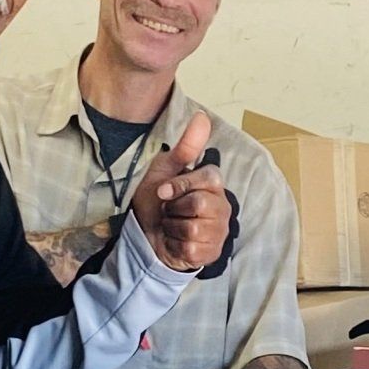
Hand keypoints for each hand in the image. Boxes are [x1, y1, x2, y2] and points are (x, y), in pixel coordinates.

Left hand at [132, 110, 230, 271]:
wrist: (147, 235)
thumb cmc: (157, 201)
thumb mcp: (165, 169)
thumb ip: (186, 147)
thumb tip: (202, 117)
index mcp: (214, 184)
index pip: (208, 178)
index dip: (180, 185)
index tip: (163, 192)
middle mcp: (222, 206)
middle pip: (199, 204)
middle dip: (174, 208)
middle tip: (169, 210)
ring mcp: (219, 231)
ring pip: (193, 228)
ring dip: (172, 228)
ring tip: (171, 226)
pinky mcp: (211, 252)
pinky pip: (191, 248)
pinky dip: (174, 245)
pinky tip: (175, 241)